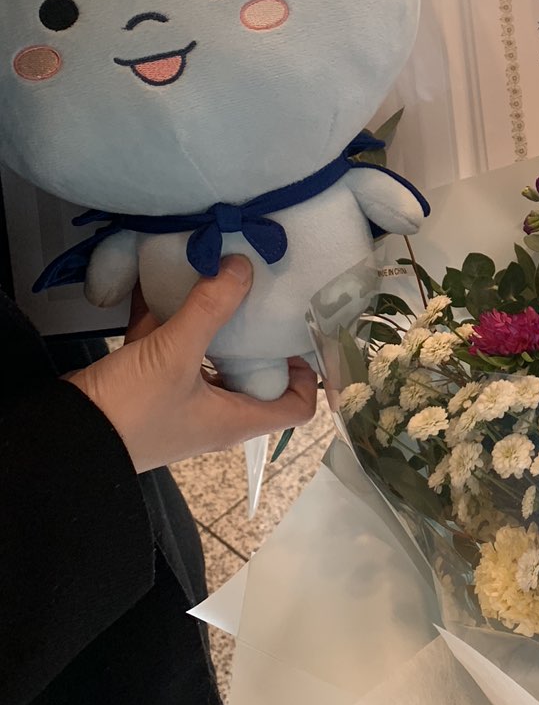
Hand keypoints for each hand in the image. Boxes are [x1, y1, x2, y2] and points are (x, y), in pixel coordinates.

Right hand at [66, 256, 316, 472]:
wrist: (63, 437)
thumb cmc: (132, 410)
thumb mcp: (175, 354)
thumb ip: (210, 309)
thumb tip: (244, 266)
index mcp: (235, 418)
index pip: (296, 407)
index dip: (309, 375)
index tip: (301, 333)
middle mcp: (214, 413)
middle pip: (256, 377)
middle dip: (261, 337)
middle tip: (266, 295)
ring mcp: (180, 401)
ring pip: (211, 359)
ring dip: (216, 325)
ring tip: (224, 282)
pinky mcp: (148, 387)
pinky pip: (170, 349)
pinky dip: (172, 319)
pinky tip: (167, 283)